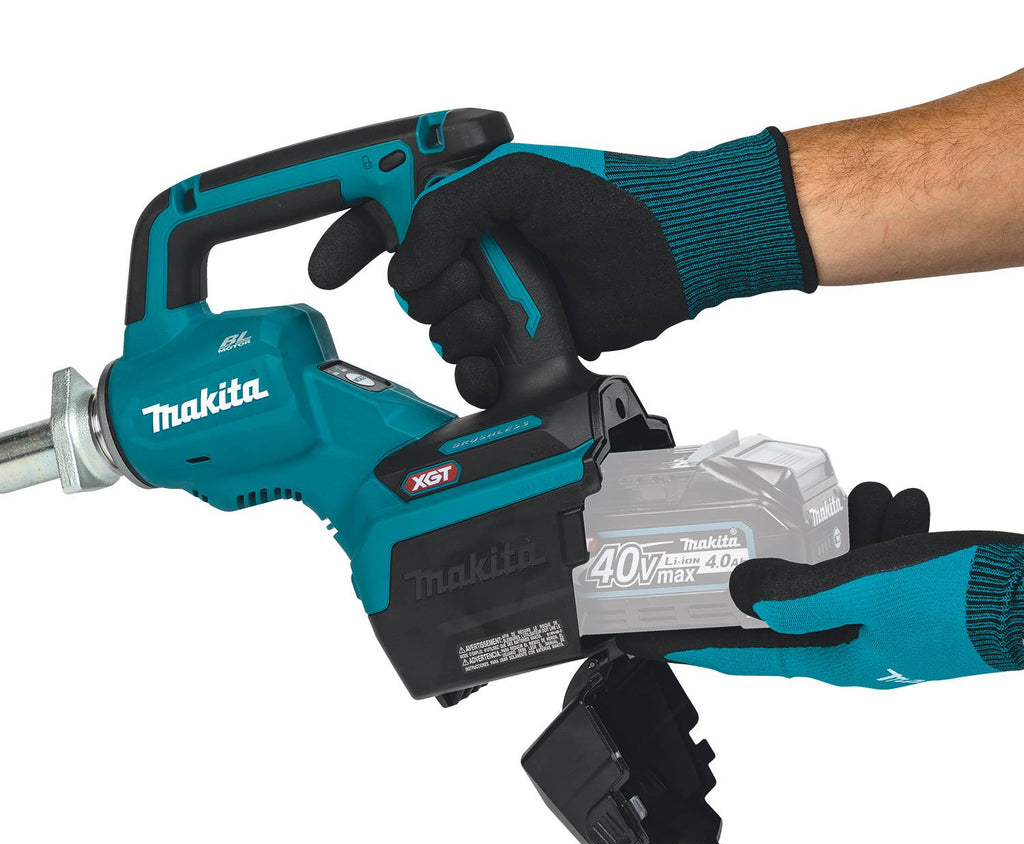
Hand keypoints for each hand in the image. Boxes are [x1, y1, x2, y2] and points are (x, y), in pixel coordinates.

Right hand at [309, 133, 815, 404]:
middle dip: (436, 292)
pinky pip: (472, 374)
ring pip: (439, 335)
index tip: (327, 271)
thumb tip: (405, 266)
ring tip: (504, 317)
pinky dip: (477, 376)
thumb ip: (447, 211)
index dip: (351, 241)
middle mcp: (478, 253)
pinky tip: (496, 366)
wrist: (667, 258)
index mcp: (468, 205)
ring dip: (463, 333)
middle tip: (478, 280)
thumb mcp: (518, 181)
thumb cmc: (607, 205)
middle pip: (410, 290)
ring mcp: (499, 301)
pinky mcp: (521, 345)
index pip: (389, 219)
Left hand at [619, 482, 1023, 686]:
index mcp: (833, 655)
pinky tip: (913, 522)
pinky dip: (890, 528)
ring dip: (860, 531)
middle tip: (832, 533)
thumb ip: (800, 593)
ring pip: (834, 558)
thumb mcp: (868, 590)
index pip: (739, 655)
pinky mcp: (904, 589)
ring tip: (894, 527)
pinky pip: (873, 547)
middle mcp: (850, 638)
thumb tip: (741, 592)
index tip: (644, 640)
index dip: (690, 644)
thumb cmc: (965, 602)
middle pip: (791, 592)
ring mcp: (880, 613)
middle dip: (806, 554)